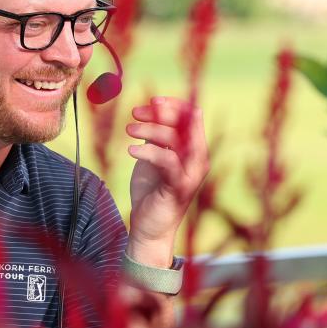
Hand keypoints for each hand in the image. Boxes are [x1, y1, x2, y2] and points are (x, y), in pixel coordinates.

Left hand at [124, 96, 209, 266]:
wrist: (150, 226)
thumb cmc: (152, 190)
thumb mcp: (153, 156)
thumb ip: (156, 135)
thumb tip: (150, 108)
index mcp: (194, 149)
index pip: (193, 116)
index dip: (174, 105)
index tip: (152, 101)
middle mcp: (198, 160)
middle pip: (185, 123)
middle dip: (159, 113)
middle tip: (134, 114)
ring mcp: (190, 174)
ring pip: (176, 139)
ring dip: (149, 129)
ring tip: (128, 130)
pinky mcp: (179, 188)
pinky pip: (168, 161)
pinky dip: (149, 151)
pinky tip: (131, 150)